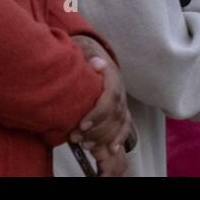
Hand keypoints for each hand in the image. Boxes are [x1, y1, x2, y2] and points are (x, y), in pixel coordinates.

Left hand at [69, 36, 132, 172]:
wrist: (92, 53)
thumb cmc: (82, 54)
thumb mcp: (82, 49)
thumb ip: (88, 55)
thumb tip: (97, 63)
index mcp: (112, 75)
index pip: (111, 96)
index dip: (99, 113)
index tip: (82, 124)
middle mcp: (120, 89)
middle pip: (115, 114)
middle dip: (96, 129)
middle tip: (75, 137)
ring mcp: (122, 100)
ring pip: (120, 122)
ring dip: (102, 136)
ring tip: (84, 144)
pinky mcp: (120, 109)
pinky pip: (125, 125)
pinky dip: (119, 138)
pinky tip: (110, 149)